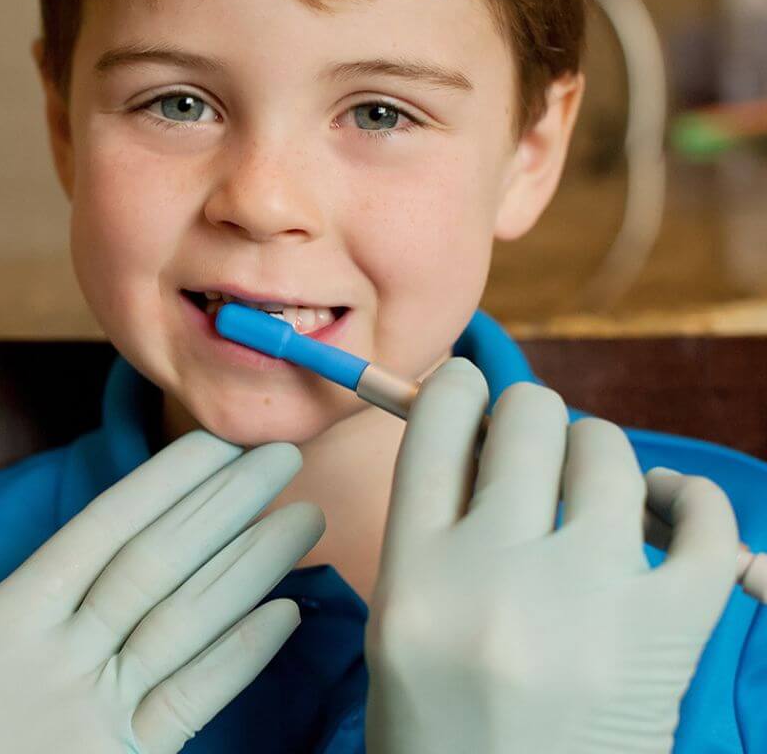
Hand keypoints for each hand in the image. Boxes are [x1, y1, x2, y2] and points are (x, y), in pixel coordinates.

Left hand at [0, 432, 324, 753]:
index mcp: (12, 620)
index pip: (107, 531)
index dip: (163, 484)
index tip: (215, 442)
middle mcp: (68, 657)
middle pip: (163, 564)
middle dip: (226, 509)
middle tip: (284, 458)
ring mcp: (97, 713)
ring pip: (187, 623)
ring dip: (248, 570)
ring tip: (302, 519)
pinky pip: (186, 703)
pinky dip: (236, 661)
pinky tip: (280, 616)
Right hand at [364, 358, 737, 753]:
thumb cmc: (437, 726)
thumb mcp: (398, 618)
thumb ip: (431, 521)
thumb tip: (478, 427)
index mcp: (416, 572)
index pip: (441, 417)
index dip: (459, 387)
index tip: (470, 396)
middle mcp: (498, 574)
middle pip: (527, 419)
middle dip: (527, 419)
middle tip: (529, 455)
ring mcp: (589, 604)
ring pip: (606, 452)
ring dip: (595, 454)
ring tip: (591, 489)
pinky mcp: (667, 640)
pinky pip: (708, 526)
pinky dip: (691, 499)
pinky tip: (665, 506)